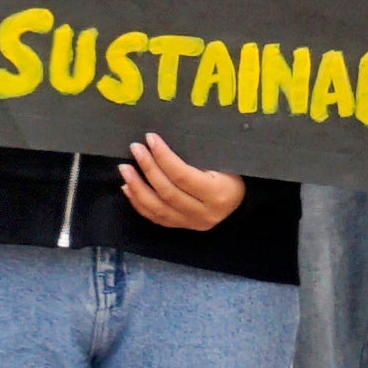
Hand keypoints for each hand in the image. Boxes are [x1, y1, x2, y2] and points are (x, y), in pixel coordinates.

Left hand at [115, 128, 245, 230]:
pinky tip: (128, 188)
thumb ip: (197, 156)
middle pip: (167, 193)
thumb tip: (160, 143)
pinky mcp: (183, 228)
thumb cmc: (234, 173)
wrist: (242, 201)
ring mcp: (192, 224)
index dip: (163, 157)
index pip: (183, 176)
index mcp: (217, 194)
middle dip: (147, 169)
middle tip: (135, 149)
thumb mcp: (223, 161)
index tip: (150, 138)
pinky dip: (139, 203)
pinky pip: (157, 218)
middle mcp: (203, 214)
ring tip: (125, 169)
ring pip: (158, 209)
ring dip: (137, 188)